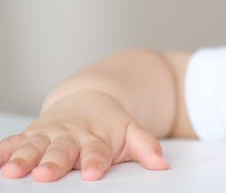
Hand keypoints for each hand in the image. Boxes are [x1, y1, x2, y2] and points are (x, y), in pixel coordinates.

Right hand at [0, 90, 168, 181]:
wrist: (90, 100)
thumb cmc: (109, 125)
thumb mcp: (131, 132)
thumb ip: (146, 146)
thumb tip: (162, 164)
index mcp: (97, 138)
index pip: (97, 152)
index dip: (95, 162)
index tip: (94, 173)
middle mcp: (71, 136)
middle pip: (62, 151)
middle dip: (54, 162)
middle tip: (47, 174)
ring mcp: (49, 135)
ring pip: (35, 147)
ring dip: (24, 158)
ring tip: (14, 171)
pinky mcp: (32, 134)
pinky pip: (14, 142)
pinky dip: (3, 150)